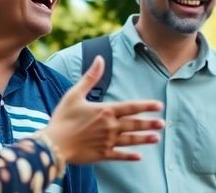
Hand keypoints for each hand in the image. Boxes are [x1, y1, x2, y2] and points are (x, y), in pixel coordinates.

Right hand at [42, 56, 164, 162]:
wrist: (52, 144)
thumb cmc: (62, 118)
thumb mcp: (75, 94)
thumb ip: (90, 77)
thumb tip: (99, 59)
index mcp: (106, 110)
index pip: (132, 107)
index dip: (147, 106)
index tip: (159, 106)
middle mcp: (110, 126)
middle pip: (134, 124)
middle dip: (150, 124)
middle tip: (163, 124)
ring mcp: (107, 141)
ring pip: (130, 140)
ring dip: (144, 139)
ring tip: (157, 138)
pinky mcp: (102, 154)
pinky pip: (119, 155)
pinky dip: (130, 156)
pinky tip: (139, 157)